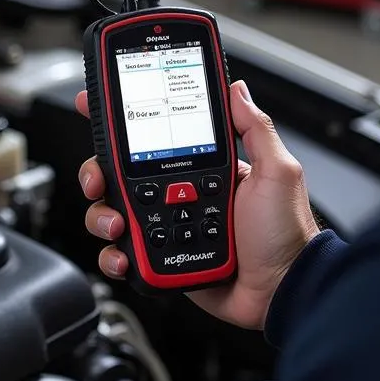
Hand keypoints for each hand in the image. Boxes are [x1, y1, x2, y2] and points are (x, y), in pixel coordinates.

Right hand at [77, 79, 319, 330]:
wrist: (282, 291)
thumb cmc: (285, 234)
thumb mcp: (277, 172)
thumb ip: (255, 129)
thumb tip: (236, 89)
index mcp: (199, 169)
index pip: (152, 139)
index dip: (121, 126)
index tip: (95, 110)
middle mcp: (177, 195)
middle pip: (118, 175)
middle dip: (97, 174)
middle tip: (98, 181)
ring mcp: (166, 226)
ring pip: (111, 212)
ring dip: (102, 216)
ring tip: (117, 225)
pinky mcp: (160, 259)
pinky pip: (122, 253)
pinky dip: (113, 254)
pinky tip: (123, 255)